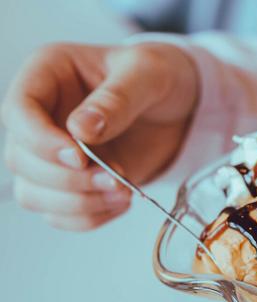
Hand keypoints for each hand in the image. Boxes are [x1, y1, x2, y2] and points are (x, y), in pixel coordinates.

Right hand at [1, 41, 198, 229]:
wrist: (182, 109)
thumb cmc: (161, 78)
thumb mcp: (148, 73)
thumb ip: (117, 98)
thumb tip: (81, 128)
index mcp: (49, 73)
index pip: (18, 110)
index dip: (40, 141)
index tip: (79, 157)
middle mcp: (42, 115)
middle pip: (20, 159)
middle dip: (67, 179)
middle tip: (114, 178)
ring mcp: (54, 153)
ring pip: (33, 194)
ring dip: (78, 203)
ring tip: (122, 192)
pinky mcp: (74, 182)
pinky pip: (61, 214)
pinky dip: (89, 216)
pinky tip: (120, 201)